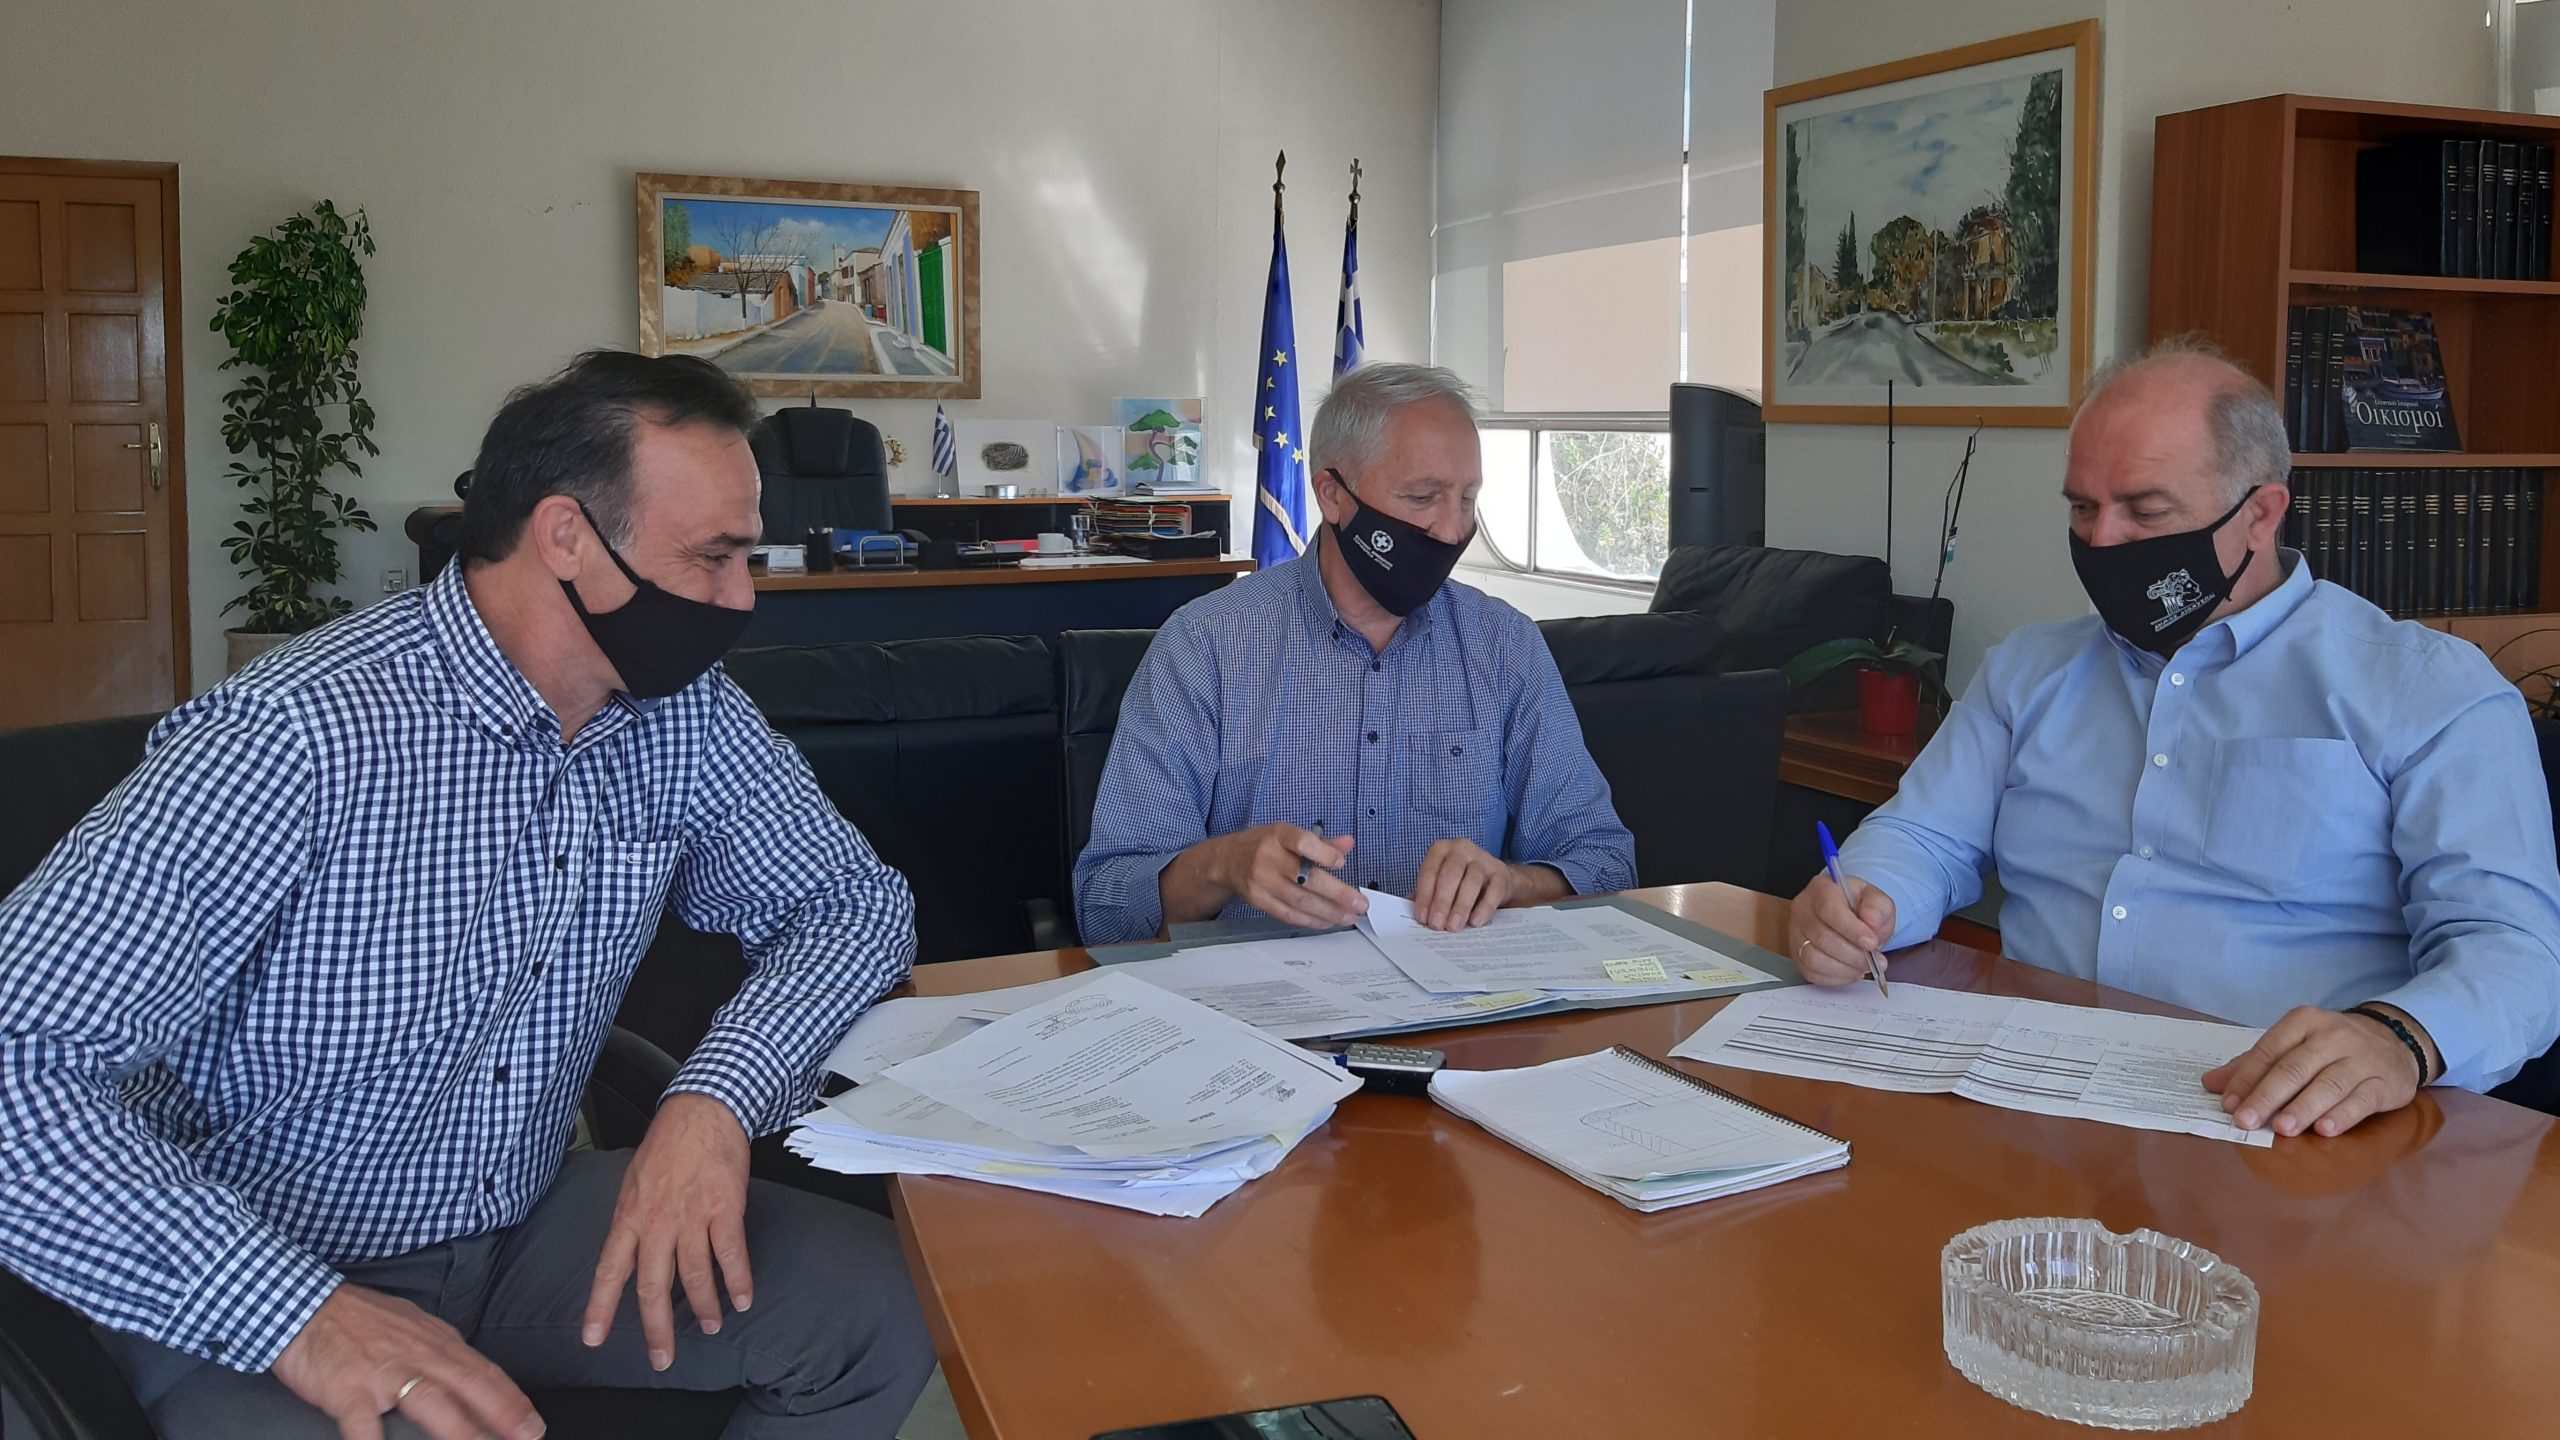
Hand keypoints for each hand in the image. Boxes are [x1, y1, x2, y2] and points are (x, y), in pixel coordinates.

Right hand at [272, 1283, 541, 1439]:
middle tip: (529, 1437)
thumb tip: (469, 1373)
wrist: (305, 1307)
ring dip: (459, 1431)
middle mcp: (418, 1356)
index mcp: (436, 1343)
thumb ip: (439, 1352)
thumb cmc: (359, 1321)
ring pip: (431, 1404)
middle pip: (470, 1387)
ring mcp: (384, 1373)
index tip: (534, 1424)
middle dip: (503, 1415)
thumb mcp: (412, 1328)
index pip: (484, 1373)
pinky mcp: (348, 1390)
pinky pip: (364, 1426)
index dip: (513, 1400)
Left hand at [581, 1093, 752, 1370]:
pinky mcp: (724, 1208)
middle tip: (661, 1358)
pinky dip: (738, 1279)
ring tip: (710, 1326)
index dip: (601, 1307)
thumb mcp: (634, 1182)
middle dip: (657, 1328)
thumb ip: (633, 1220)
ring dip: (704, 1306)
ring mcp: (691, 1216)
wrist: (702, 1110)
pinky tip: (743, 1297)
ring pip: (695, 1275)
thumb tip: (631, 1254)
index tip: (593, 1338)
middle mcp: (657, 1222)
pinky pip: (731, 1253)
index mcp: (630, 1216)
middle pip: (653, 1286)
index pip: (610, 1270)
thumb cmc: (668, 1143)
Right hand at [1212, 824, 1362, 929]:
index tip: (1341, 863)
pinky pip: (1288, 914)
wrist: (1227, 860)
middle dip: (1338, 894)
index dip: (1324, 854)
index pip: (1302, 842)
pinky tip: (1327, 921)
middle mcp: (1268, 857)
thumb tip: (1348, 843)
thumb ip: (1321, 842)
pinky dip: (1311, 920)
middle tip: (1360, 903)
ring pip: (1300, 901)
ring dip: (1329, 912)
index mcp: (1278, 835)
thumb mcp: (1288, 835)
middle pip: (1305, 878)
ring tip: (1349, 917)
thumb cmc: (1264, 845)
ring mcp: (1261, 881)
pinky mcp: (1259, 900)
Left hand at [1411, 838, 1516, 930]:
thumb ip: (1425, 894)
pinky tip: (1475, 921)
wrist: (1494, 878)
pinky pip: (1494, 890)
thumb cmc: (1459, 881)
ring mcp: (1483, 859)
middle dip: (1442, 902)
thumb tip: (1409, 911)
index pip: (1429, 872)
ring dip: (1461, 906)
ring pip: (1471, 881)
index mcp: (1441, 849)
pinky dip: (1484, 907)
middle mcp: (1461, 849)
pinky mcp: (1500, 872)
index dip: (1424, 896)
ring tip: (1454, 927)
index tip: (1422, 918)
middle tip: (1437, 925)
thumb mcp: (1439, 883)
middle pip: (1450, 875)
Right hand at [1787, 872, 1896, 985]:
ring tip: (1863, 967)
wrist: (1852, 917)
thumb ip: (1879, 907)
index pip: (1829, 909)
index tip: (1872, 943)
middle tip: (1874, 961)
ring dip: (1844, 968)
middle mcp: (1802, 909)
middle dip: (1852, 954)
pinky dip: (1835, 978)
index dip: (1851, 930)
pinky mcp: (1796, 954)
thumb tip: (1871, 922)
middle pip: (1821, 937)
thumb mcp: (1877, 900)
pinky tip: (1850, 971)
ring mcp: (1796, 933)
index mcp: (1821, 888)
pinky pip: (1811, 973)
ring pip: (1813, 958)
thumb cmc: (1862, 907)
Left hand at [2204, 1005, 2430, 1136]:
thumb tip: (2210, 1084)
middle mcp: (2332, 1036)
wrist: (2394, 1041)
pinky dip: (2341, 1115)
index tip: (2227, 1104)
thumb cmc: (2330, 1048)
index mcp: (2303, 1022)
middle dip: (2267, 1096)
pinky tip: (2323, 1130)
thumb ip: (2253, 1065)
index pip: (2268, 1051)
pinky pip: (2361, 1100)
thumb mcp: (2293, 1046)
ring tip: (2282, 1129)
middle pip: (2294, 1068)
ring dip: (2302, 1108)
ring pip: (2328, 1084)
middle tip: (2245, 1121)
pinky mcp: (2385, 1082)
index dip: (2246, 1079)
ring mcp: (2361, 1058)